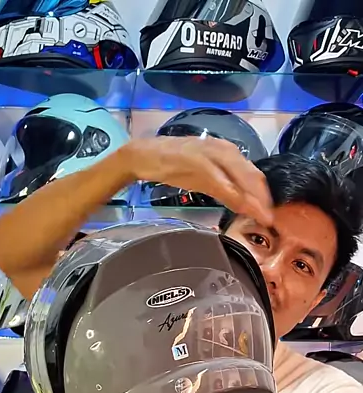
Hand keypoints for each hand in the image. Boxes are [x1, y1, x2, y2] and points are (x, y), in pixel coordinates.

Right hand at [125, 136, 273, 225]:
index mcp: (227, 151)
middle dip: (263, 200)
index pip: (253, 174)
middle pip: (253, 177)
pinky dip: (236, 197)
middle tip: (270, 220)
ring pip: (242, 180)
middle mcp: (224, 150)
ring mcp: (213, 156)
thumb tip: (241, 204)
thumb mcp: (203, 177)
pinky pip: (223, 183)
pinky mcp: (200, 164)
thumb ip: (223, 187)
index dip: (264, 195)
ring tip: (263, 217)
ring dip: (254, 200)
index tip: (270, 214)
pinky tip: (244, 208)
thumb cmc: (173, 165)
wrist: (145, 155)